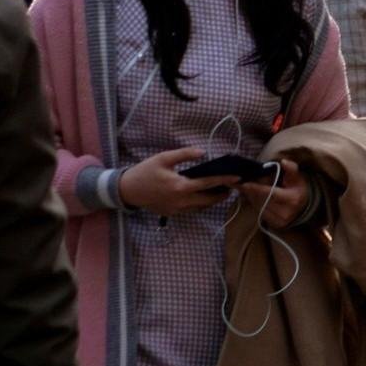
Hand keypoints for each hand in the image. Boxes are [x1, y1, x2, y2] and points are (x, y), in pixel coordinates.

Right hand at [118, 148, 234, 215]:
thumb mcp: (164, 158)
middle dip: (222, 193)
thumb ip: (185, 154)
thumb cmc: (146, 171)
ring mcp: (177, 209)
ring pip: (201, 207)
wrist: (128, 190)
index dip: (224, 180)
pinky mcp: (173, 213)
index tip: (237, 178)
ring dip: (213, 200)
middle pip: (208, 199)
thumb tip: (203, 152)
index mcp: (180, 186)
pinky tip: (204, 195)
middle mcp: (181, 201)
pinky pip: (192, 209)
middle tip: (233, 186)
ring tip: (222, 190)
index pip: (208, 183)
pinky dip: (201, 203)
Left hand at [242, 168, 311, 229]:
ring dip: (251, 198)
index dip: (257, 189)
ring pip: (259, 208)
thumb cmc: (298, 188)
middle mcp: (286, 212)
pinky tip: (253, 197)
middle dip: (251, 192)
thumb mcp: (297, 176)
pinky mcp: (276, 225)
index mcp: (292, 199)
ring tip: (246, 189)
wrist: (304, 205)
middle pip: (262, 201)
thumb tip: (284, 162)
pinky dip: (255, 204)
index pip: (270, 194)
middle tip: (241, 184)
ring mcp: (281, 221)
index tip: (245, 184)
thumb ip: (291, 168)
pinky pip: (260, 213)